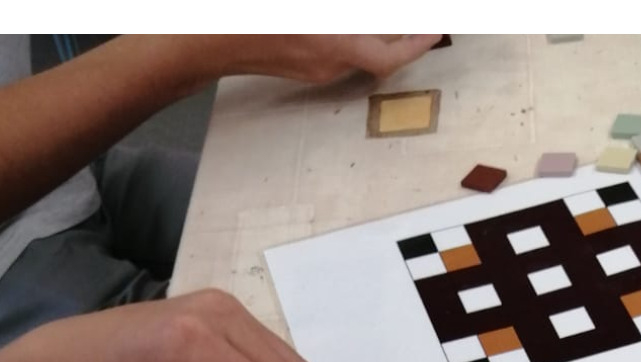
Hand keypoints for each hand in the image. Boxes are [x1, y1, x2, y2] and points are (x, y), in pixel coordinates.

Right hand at [209, 34, 442, 86]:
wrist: (203, 42)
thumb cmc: (250, 20)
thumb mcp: (309, 14)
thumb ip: (342, 17)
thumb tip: (374, 20)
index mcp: (334, 46)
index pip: (391, 57)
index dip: (419, 43)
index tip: (437, 27)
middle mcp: (328, 64)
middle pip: (378, 51)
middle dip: (400, 31)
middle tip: (416, 19)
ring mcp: (312, 68)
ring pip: (359, 48)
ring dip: (374, 30)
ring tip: (384, 18)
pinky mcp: (298, 64)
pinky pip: (337, 47)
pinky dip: (350, 31)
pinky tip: (342, 19)